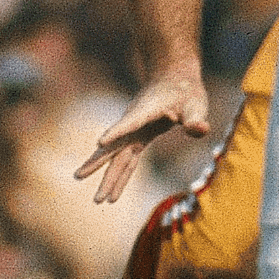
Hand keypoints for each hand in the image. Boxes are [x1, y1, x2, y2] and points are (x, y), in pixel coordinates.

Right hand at [74, 74, 209, 203]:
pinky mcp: (138, 137)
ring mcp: (133, 131)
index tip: (100, 142)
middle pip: (114, 145)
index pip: (129, 122)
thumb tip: (200, 129)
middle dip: (98, 163)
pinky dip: (121, 177)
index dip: (116, 132)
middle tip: (79, 178)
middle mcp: (133, 121)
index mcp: (146, 110)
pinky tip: (113, 195)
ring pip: (117, 156)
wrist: (173, 78)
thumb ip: (195, 118)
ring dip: (107, 177)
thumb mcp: (195, 103)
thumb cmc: (185, 89)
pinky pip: (127, 160)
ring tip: (97, 201)